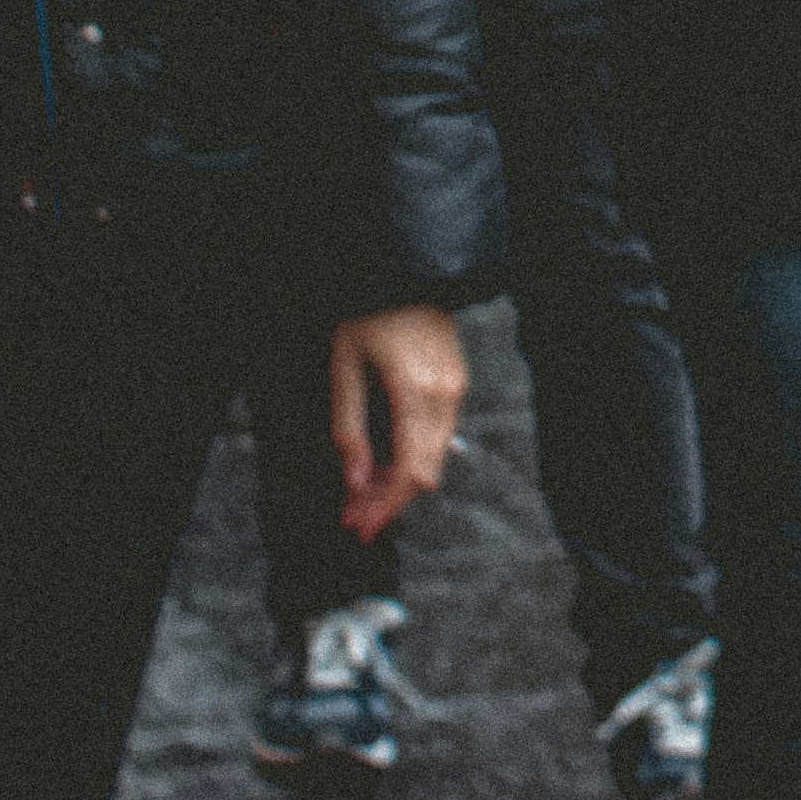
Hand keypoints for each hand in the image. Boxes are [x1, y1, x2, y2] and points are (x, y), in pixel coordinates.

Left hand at [328, 302, 470, 542]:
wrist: (407, 273)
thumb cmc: (368, 316)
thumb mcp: (344, 369)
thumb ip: (349, 428)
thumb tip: (355, 483)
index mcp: (416, 391)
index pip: (409, 469)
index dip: (386, 506)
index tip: (359, 527)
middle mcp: (445, 395)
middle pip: (425, 472)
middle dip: (390, 503)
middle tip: (355, 520)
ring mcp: (456, 388)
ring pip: (434, 457)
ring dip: (399, 483)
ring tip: (362, 497)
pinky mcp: (456, 383)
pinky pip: (438, 435)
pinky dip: (412, 458)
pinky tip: (384, 464)